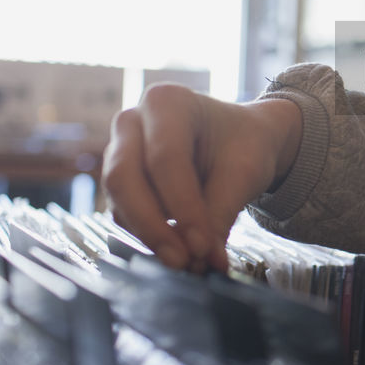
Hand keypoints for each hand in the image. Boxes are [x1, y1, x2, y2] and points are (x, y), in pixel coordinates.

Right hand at [101, 83, 300, 272]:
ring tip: (187, 262)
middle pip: (124, 177)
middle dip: (153, 226)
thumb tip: (208, 261)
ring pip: (119, 199)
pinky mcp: (121, 180)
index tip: (203, 246)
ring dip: (150, 235)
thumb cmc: (244, 145)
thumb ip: (222, 212)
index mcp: (167, 102)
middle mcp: (133, 121)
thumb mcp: (245, 171)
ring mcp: (120, 150)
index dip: (182, 206)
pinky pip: (124, 212)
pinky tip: (178, 251)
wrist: (241, 141)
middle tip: (184, 262)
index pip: (165, 158)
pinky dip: (148, 235)